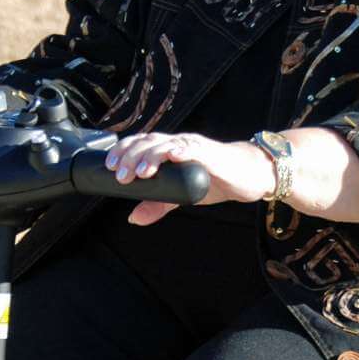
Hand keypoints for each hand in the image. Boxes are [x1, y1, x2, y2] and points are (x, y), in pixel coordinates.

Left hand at [104, 131, 274, 225]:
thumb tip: (133, 217)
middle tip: (118, 174)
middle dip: (130, 156)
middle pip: (148, 142)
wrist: (249, 177)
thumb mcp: (181, 194)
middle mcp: (178, 143)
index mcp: (170, 150)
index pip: (140, 144)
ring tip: (139, 172)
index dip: (123, 151)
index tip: (109, 166)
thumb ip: (158, 204)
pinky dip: (179, 151)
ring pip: (165, 144)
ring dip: (149, 157)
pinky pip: (192, 149)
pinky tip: (169, 157)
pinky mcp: (210, 154)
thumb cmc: (216, 179)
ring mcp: (194, 146)